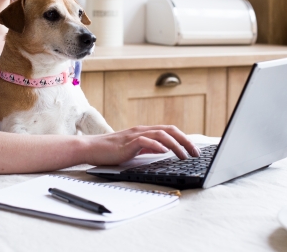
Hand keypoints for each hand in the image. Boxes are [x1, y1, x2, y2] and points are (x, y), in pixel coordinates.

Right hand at [83, 125, 200, 166]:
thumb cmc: (111, 151)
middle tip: (196, 153)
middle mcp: (142, 130)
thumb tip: (164, 151)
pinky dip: (157, 145)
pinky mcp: (127, 143)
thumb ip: (148, 148)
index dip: (184, 139)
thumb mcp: (135, 149)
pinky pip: (145, 141)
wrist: (91, 148)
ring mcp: (135, 135)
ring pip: (160, 135)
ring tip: (184, 155)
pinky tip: (165, 152)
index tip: (194, 150)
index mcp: (145, 132)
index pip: (169, 131)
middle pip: (169, 130)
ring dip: (175, 145)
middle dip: (185, 141)